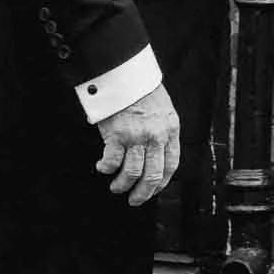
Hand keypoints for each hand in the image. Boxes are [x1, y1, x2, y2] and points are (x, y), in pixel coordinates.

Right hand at [94, 81, 179, 206]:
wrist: (125, 72)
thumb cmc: (141, 90)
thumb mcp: (163, 110)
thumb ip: (162, 132)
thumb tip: (156, 155)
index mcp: (170, 130)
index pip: (171, 165)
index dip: (162, 183)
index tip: (154, 190)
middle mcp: (156, 136)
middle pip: (153, 175)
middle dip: (143, 193)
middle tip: (134, 200)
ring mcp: (136, 136)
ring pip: (132, 173)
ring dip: (122, 185)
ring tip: (116, 187)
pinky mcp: (117, 135)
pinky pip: (112, 162)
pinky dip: (105, 169)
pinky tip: (102, 167)